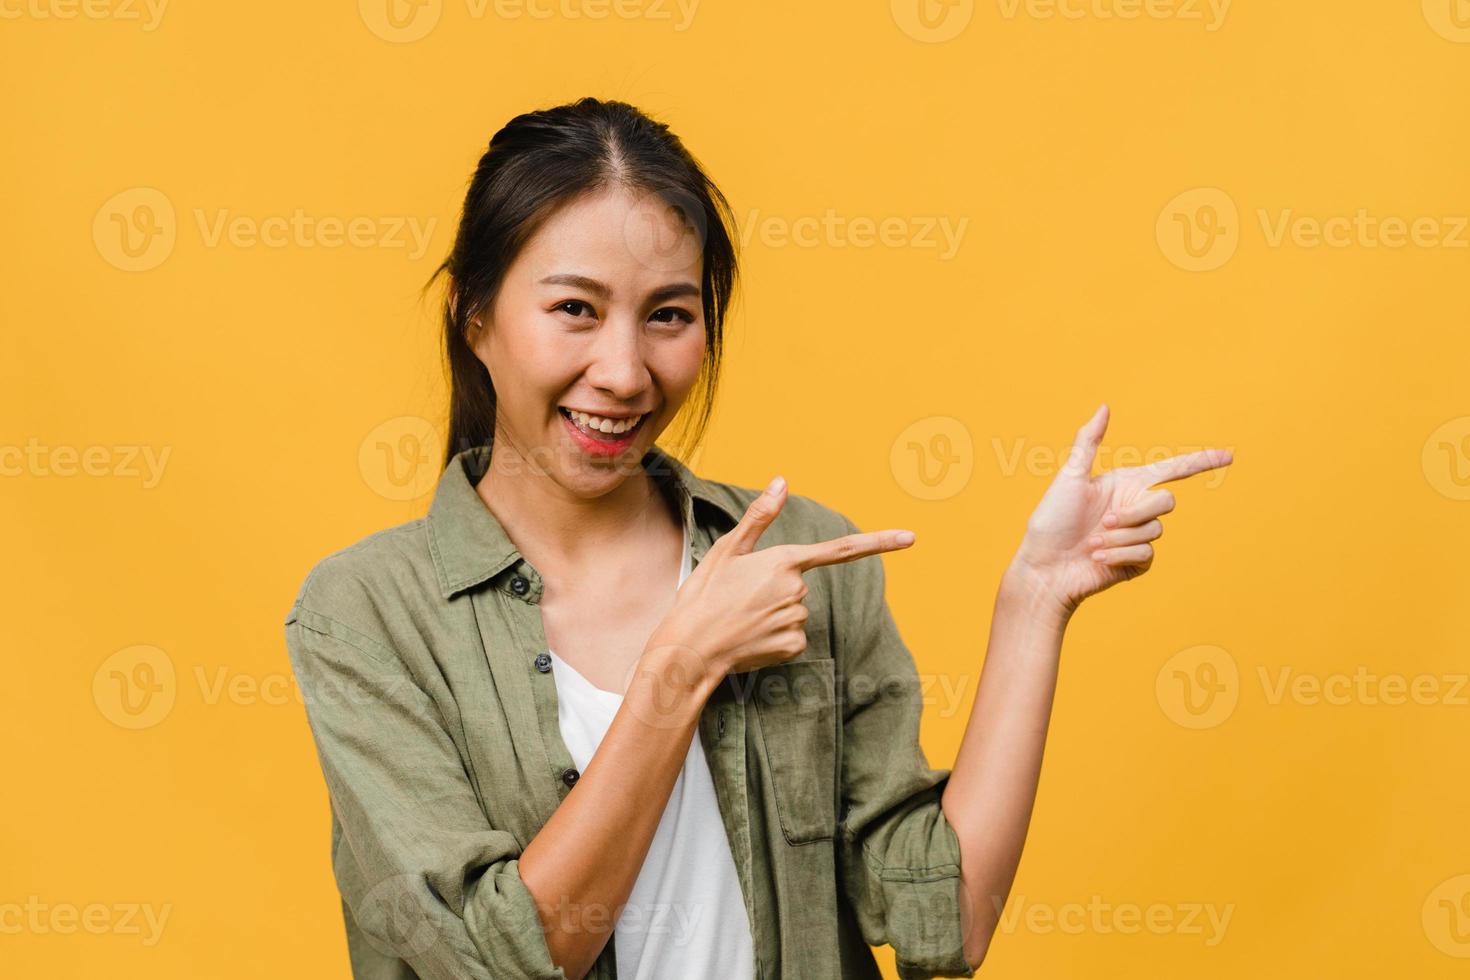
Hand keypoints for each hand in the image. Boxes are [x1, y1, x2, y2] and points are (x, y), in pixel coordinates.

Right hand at [646, 476, 916, 680]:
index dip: (879, 542)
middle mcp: (797, 590)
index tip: (910, 538)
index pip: (840, 549)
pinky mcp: (793, 647)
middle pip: (798, 586)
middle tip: (739, 598)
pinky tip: (750, 638)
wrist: (690, 648)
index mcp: (783, 562)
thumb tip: (782, 481)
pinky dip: (773, 638)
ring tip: (741, 618)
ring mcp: (797, 620)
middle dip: (775, 590)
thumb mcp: (727, 550)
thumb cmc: (704, 596)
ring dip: (772, 614)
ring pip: (794, 611)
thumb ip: (760, 516)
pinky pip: (791, 637)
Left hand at [1011, 404, 1232, 616]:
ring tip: (1092, 544)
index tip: (1229, 455)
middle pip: (1166, 501)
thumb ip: (1088, 442)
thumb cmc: (1051, 521)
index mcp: (1126, 484)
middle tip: (1102, 522)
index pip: (1172, 470)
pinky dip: (1120, 555)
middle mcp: (1136, 508)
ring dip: (1120, 537)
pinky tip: (1098, 559)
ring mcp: (1138, 536)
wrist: (1045, 568)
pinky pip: (1147, 553)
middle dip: (1134, 513)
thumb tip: (1104, 407)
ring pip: (1155, 529)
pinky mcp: (1137, 561)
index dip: (1201, 462)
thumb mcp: (1070, 478)